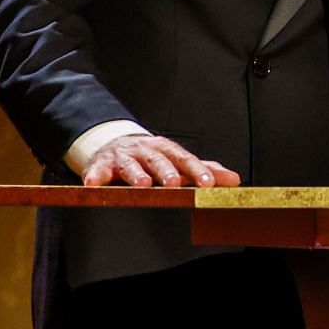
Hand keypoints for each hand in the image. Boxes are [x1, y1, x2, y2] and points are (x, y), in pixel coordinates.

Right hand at [80, 133, 242, 188]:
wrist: (117, 143)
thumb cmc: (153, 157)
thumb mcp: (178, 161)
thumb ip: (205, 170)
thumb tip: (235, 180)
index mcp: (168, 151)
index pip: (186, 161)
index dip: (197, 171)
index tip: (209, 184)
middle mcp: (147, 151)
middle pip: (159, 160)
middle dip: (166, 172)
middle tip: (175, 184)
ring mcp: (124, 157)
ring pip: (131, 165)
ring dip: (136, 174)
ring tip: (142, 185)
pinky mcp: (102, 164)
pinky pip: (97, 170)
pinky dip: (95, 177)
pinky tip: (93, 185)